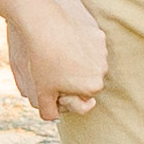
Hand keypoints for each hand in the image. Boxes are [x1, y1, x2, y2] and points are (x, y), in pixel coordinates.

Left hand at [6, 0, 107, 120]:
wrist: (43, 25)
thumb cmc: (42, 60)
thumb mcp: (42, 92)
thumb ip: (49, 112)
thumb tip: (54, 118)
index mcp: (92, 86)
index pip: (83, 96)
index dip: (68, 91)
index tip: (55, 82)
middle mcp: (102, 70)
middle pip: (89, 79)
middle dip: (75, 77)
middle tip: (55, 66)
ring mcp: (102, 51)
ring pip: (91, 62)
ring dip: (78, 60)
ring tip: (58, 53)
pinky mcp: (98, 34)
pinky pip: (90, 44)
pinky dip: (80, 44)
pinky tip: (64, 40)